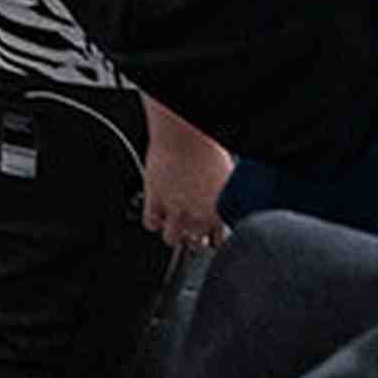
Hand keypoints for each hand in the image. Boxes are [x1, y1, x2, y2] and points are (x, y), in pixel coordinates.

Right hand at [142, 111, 235, 255]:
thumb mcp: (227, 176)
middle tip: (189, 231)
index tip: (208, 236)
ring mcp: (174, 208)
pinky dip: (153, 222)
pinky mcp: (154, 199)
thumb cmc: (207, 148)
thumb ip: (225, 196)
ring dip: (172, 235)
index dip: (212, 239)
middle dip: (192, 238)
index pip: (217, 240)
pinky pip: (150, 223)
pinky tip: (157, 215)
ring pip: (171, 239)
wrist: (183, 135)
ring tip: (172, 225)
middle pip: (195, 242)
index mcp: (218, 210)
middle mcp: (197, 213)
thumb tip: (226, 202)